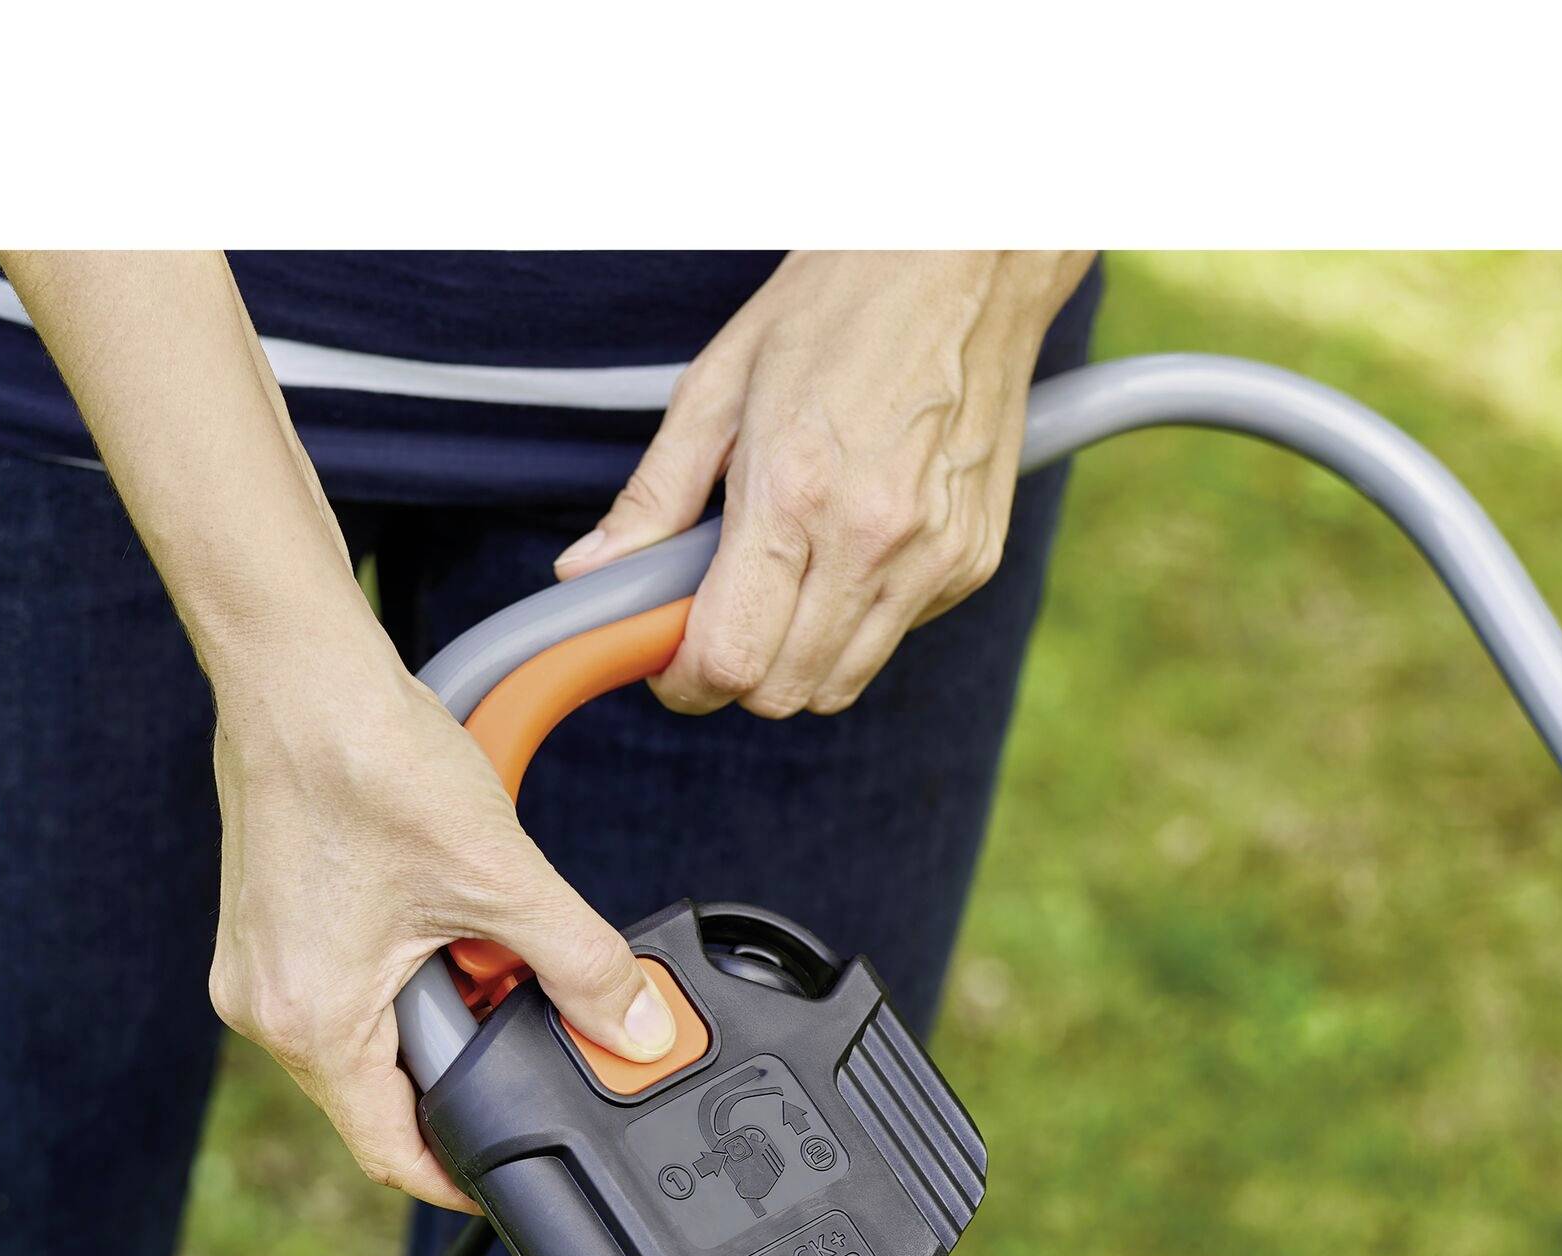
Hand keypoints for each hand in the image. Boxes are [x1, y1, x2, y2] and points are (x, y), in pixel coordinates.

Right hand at [206, 593, 677, 1211]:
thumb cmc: (369, 759)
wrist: (294, 669)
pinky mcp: (265, 928)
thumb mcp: (501, 877)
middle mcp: (267, 1009)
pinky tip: (439, 914)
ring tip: (478, 943)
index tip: (517, 1167)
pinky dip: (404, 972)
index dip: (463, 1170)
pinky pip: (344, 987)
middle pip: (381, 1095)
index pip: (391, 1150)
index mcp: (311, 1021)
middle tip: (519, 1015)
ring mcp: (257, 969)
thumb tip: (637, 1031)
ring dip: (436, 1011)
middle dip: (463, 1066)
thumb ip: (581, 966)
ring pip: (368, 1037)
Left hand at [553, 251, 1092, 716]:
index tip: (664, 653)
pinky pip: (892, 641)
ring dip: (791, 662)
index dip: (682, 679)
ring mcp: (934, 557)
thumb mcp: (719, 384)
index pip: (729, 659)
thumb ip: (653, 497)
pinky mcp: (974, 560)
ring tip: (777, 586)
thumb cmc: (838, 306)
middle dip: (732, 674)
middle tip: (713, 616)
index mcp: (796, 493)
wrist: (972, 256)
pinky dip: (853, 627)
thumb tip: (588, 574)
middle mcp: (873, 539)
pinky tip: (843, 554)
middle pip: (781, 692)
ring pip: (838, 686)